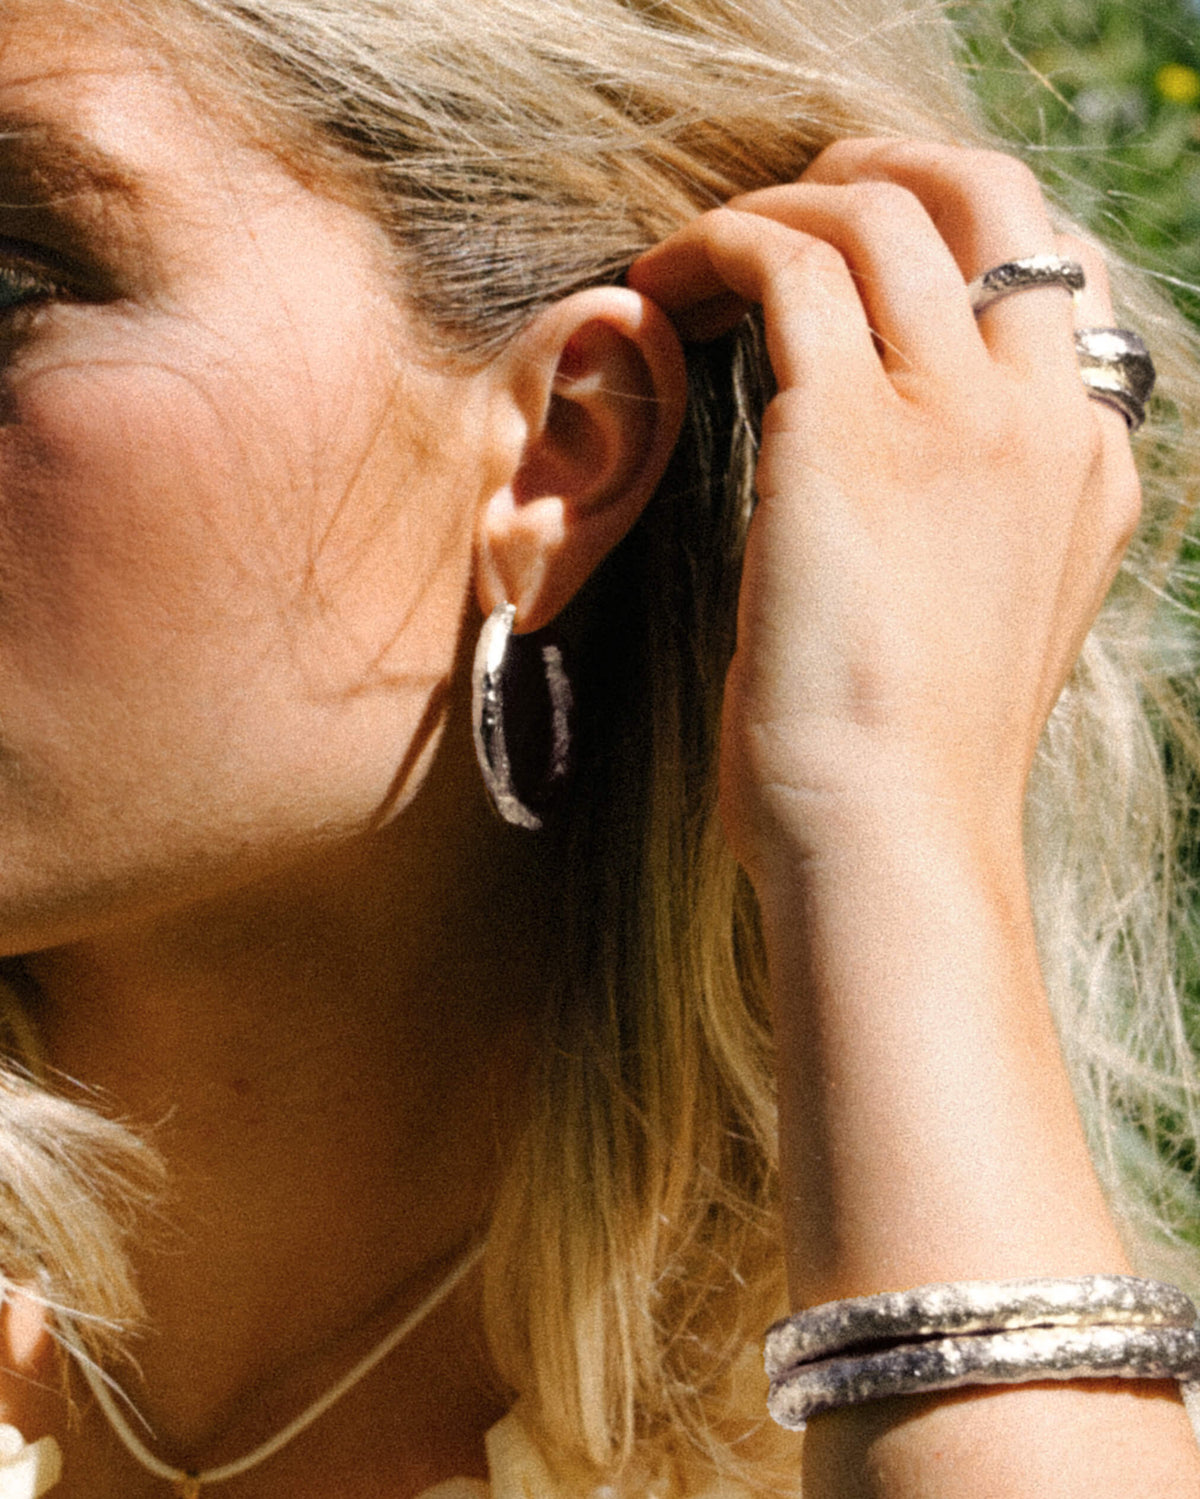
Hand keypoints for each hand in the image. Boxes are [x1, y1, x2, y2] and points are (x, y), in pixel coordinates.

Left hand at [629, 140, 1139, 880]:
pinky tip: (665, 285)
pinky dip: (717, 248)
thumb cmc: (901, 764)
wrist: (888, 842)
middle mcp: (1043, 420)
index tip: (857, 260)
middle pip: (994, 196)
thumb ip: (959, 528)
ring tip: (697, 256)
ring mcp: (958, 416)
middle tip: (790, 204)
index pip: (1050, 282)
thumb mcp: (972, 628)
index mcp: (1088, 469)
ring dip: (774, 207)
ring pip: (880, 215)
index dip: (950, 241)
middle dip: (886, 170)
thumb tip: (868, 480)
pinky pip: (786, 267)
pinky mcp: (849, 432)